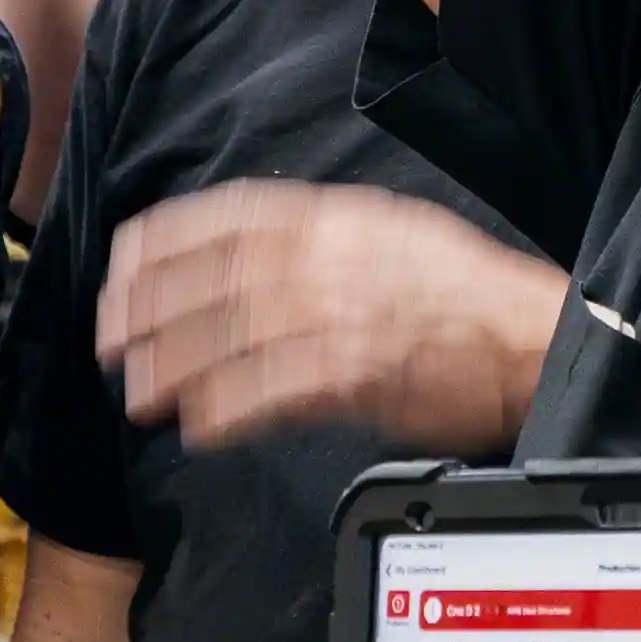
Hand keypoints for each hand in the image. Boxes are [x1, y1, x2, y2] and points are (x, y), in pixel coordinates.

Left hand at [104, 184, 557, 450]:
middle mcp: (328, 258)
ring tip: (140, 392)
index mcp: (333, 216)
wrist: (531, 338)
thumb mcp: (387, 231)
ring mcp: (338, 314)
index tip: (122, 267)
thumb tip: (250, 251)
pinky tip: (199, 425)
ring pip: (229, 337)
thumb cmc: (465, 293)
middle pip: (213, 278)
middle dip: (149, 309)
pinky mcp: (353, 373)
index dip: (161, 243)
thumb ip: (317, 236)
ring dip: (174, 366)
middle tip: (110, 338)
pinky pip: (269, 392)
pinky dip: (226, 409)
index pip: (224, 218)